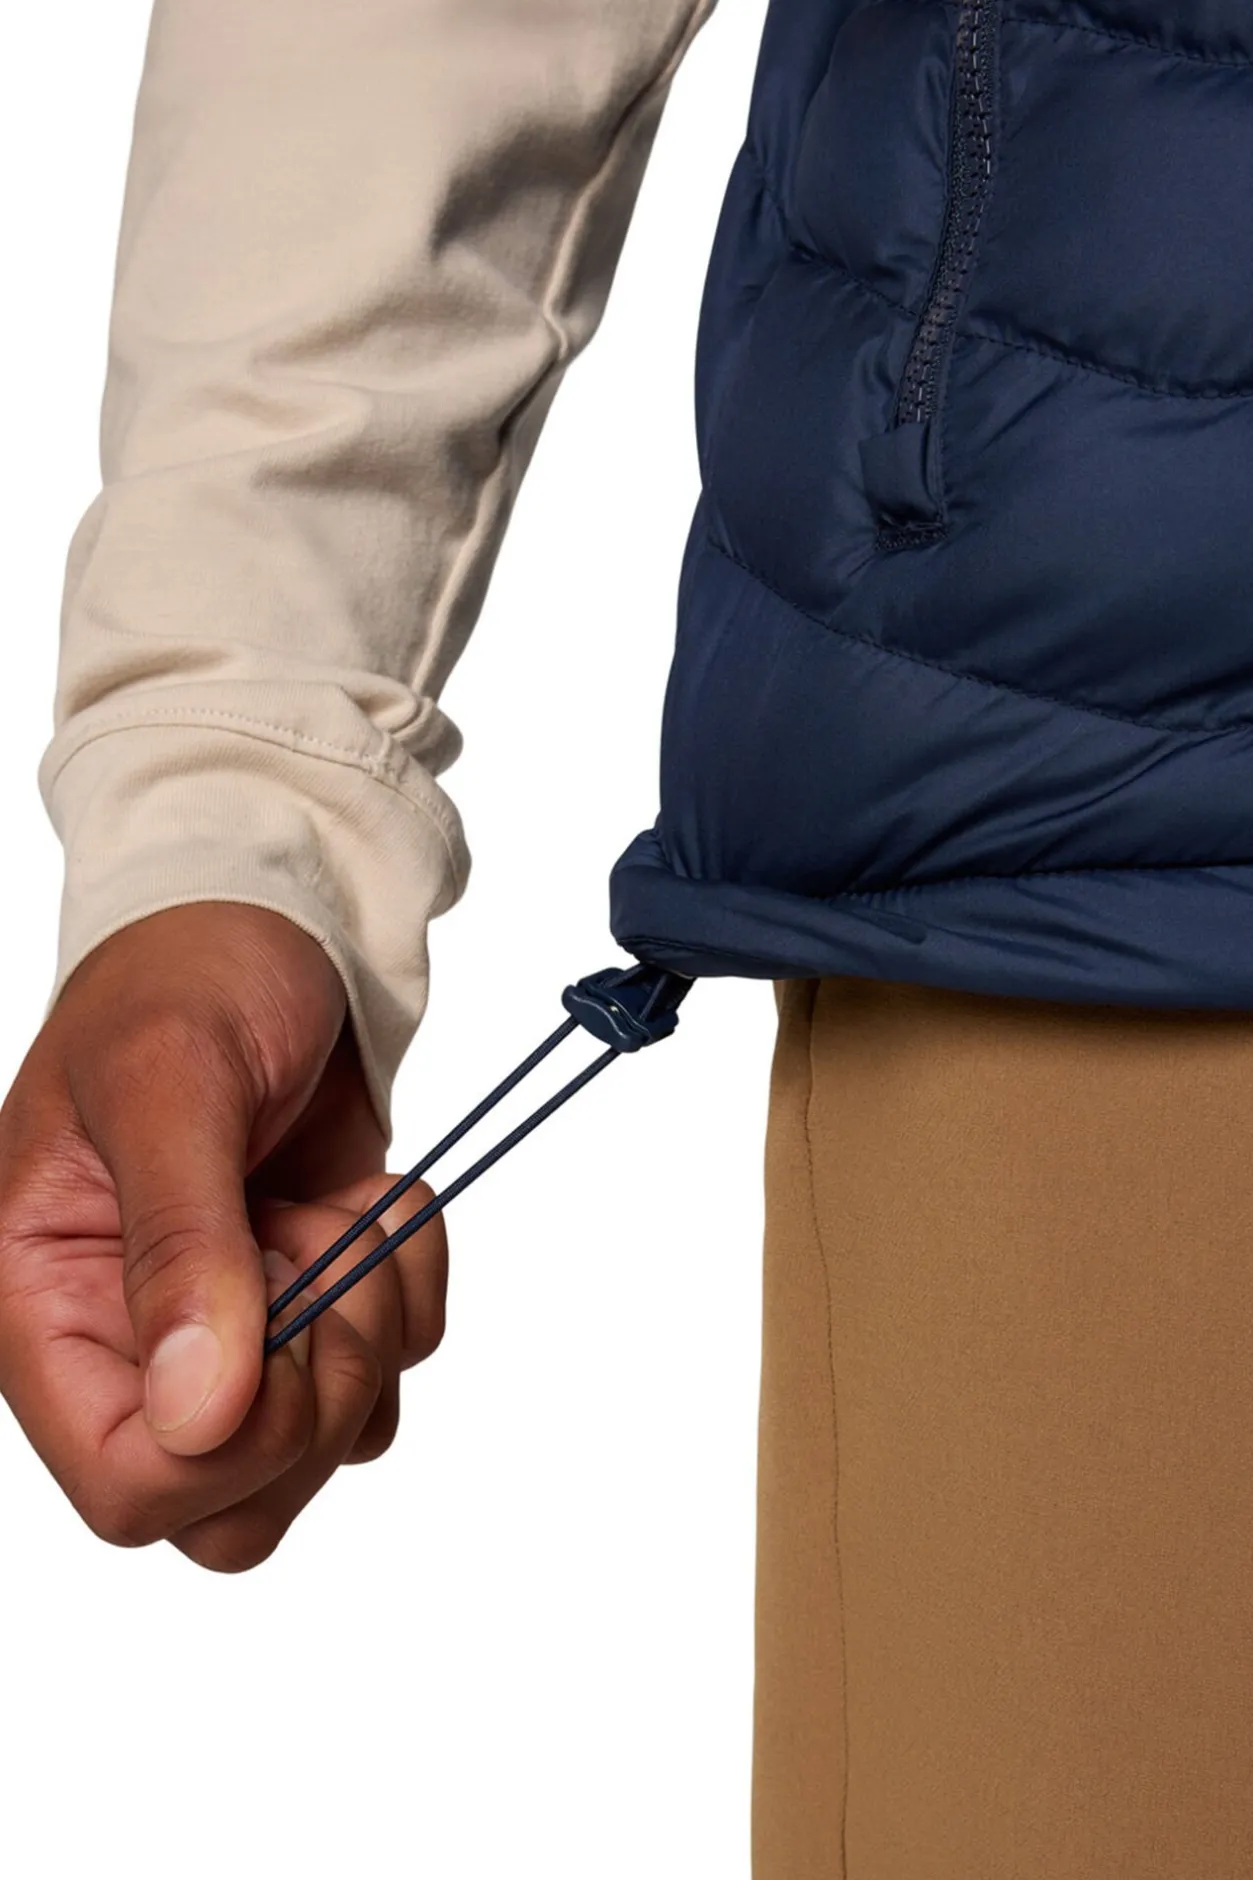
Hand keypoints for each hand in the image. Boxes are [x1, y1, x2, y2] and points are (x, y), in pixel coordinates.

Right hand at [0, 904, 446, 1570]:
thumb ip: (181, 1247)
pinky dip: (408, 1289)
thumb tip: (201, 1416)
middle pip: (235, 1510)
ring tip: (333, 1206)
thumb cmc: (185, 975)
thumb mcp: (168, 1086)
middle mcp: (126, 1345)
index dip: (234, 1444)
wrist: (266, 925)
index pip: (129, 1486)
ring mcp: (227, 1336)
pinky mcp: (306, 1308)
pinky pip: (391, 1371)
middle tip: (320, 1257)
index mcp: (44, 1307)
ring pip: (326, 1450)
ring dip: (370, 1325)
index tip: (286, 1319)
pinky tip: (363, 1199)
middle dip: (319, 1395)